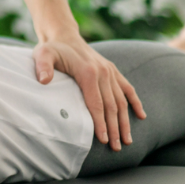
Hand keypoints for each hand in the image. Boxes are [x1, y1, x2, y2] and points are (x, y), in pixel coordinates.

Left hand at [34, 32, 145, 151]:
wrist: (64, 36)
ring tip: (127, 140)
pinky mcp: (112, 70)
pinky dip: (135, 102)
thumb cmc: (52, 49)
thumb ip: (42, 67)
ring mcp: (109, 71)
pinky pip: (127, 88)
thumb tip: (44, 80)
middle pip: (111, 106)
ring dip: (125, 121)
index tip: (104, 140)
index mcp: (88, 71)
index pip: (96, 103)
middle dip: (114, 128)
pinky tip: (142, 116)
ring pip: (121, 100)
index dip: (100, 123)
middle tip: (116, 148)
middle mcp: (103, 72)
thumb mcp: (43, 54)